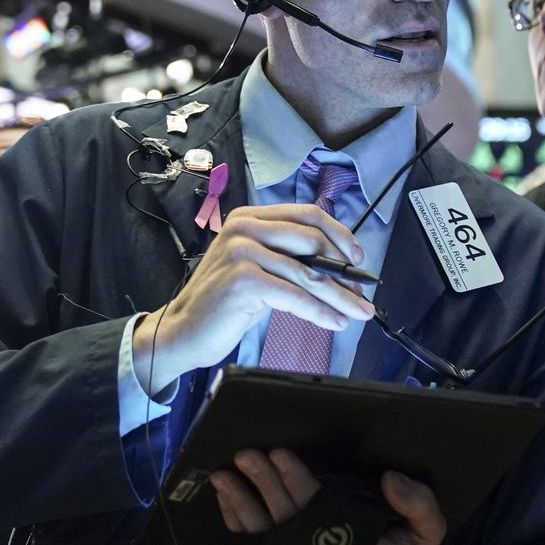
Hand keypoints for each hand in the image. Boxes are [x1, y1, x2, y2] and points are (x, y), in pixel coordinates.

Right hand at [131, 204, 373, 393]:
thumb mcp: (257, 268)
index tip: (358, 258)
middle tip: (361, 293)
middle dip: (345, 270)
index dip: (339, 235)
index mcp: (251, 217)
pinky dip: (320, 312)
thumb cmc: (223, 303)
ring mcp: (243, 252)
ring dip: (340, 296)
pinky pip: (295, 296)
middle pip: (313, 241)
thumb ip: (288, 258)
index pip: (307, 214)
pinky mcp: (244, 280)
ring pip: (309, 273)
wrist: (183, 331)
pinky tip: (335, 322)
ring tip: (358, 313)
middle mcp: (245, 227)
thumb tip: (340, 267)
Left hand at [211, 449, 446, 544]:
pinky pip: (255, 543)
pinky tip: (224, 497)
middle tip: (247, 455)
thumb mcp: (427, 532)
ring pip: (263, 533)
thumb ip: (418, 505)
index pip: (320, 512)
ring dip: (240, 502)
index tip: (282, 456)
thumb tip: (391, 479)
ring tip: (223, 476)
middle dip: (265, 485)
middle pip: (286, 519)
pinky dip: (236, 520)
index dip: (299, 483)